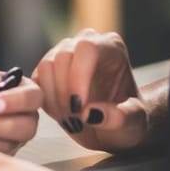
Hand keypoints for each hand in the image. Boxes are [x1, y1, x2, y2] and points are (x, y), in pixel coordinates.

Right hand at [34, 29, 149, 153]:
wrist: (115, 127)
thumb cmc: (128, 121)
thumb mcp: (133, 124)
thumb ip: (120, 118)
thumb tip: (91, 113)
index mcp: (111, 48)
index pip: (88, 48)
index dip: (78, 77)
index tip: (80, 109)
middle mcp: (86, 43)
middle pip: (63, 57)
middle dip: (65, 93)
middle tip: (78, 121)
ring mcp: (65, 53)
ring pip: (46, 66)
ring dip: (54, 99)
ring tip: (72, 120)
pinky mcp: (48, 69)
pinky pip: (35, 80)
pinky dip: (45, 101)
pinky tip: (62, 115)